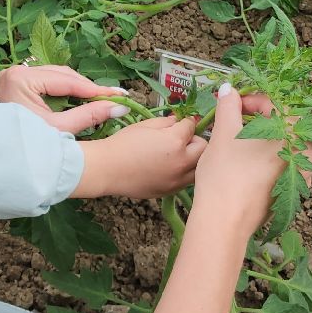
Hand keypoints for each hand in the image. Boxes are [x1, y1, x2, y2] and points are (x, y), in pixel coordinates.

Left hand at [0, 64, 130, 133]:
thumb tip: (121, 107)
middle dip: (87, 88)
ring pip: (55, 78)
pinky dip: (63, 92)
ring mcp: (13, 77)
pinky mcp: (15, 85)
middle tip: (113, 98)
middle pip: (61, 76)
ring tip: (100, 99)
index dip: (95, 89)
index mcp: (21, 79)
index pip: (66, 81)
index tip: (119, 95)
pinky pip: (46, 84)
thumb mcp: (60, 130)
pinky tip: (80, 100)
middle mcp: (15, 73)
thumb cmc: (26, 148)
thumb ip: (90, 115)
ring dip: (77, 89)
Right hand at [77, 116, 203, 198]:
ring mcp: (177, 180)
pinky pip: (186, 180)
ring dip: (193, 159)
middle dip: (195, 140)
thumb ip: (167, 122)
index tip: (181, 122)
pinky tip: (169, 168)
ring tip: (178, 155)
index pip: (191, 127)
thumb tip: (179, 121)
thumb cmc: (123, 143)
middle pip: (204, 148)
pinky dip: (183, 173)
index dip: (186, 122)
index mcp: (175, 142)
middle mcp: (181, 162)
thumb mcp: (146, 125)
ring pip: (199, 168)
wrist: (107, 169)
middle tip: (182, 139)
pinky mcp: (170, 191)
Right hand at [189, 84, 289, 236]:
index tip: (231, 102)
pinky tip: (245, 159)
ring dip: (261, 135)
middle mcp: (305, 154)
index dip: (250, 98)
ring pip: (281, 144)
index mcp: (293, 134)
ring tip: (237, 137)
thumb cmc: (225, 174)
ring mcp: (301, 175)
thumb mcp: (224, 133)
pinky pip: (281, 163)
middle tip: (234, 117)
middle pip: (281, 124)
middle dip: (257, 116)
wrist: (225, 221)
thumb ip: (228, 106)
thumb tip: (229, 89)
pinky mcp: (291, 191)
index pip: (275, 104)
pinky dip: (265, 155)